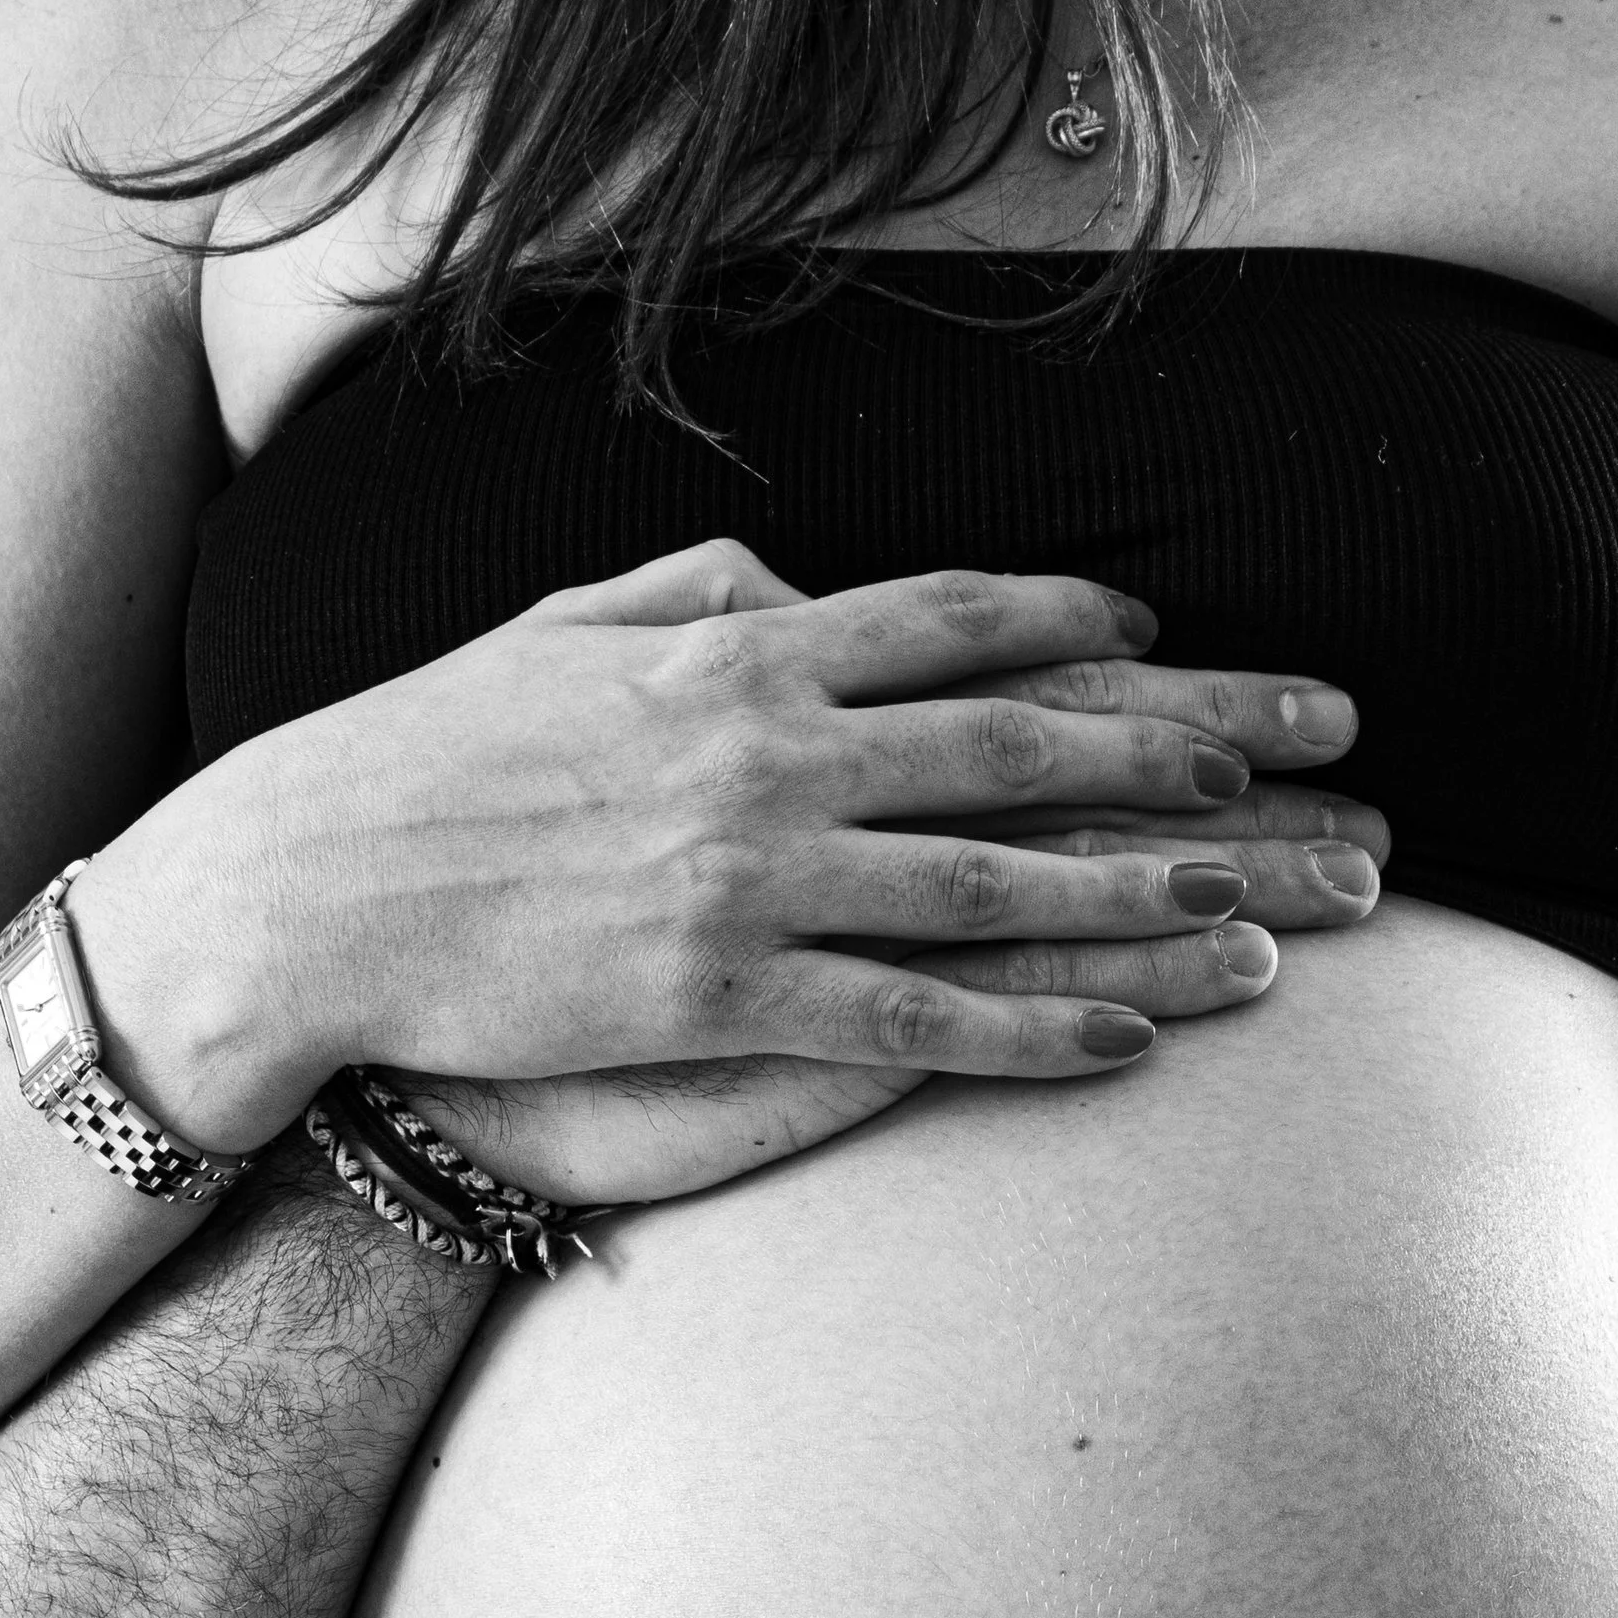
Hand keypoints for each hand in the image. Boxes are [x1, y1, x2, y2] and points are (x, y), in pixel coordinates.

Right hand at [77, 541, 1370, 1157]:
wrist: (302, 886)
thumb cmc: (420, 754)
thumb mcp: (558, 629)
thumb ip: (693, 591)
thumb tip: (792, 578)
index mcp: (733, 645)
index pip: (949, 618)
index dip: (1079, 631)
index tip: (1172, 645)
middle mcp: (768, 748)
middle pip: (1021, 740)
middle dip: (1188, 747)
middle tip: (1315, 755)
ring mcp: (751, 877)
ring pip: (997, 881)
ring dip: (1153, 892)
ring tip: (1279, 906)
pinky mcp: (722, 998)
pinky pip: (916, 1021)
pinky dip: (1035, 1029)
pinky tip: (1135, 1039)